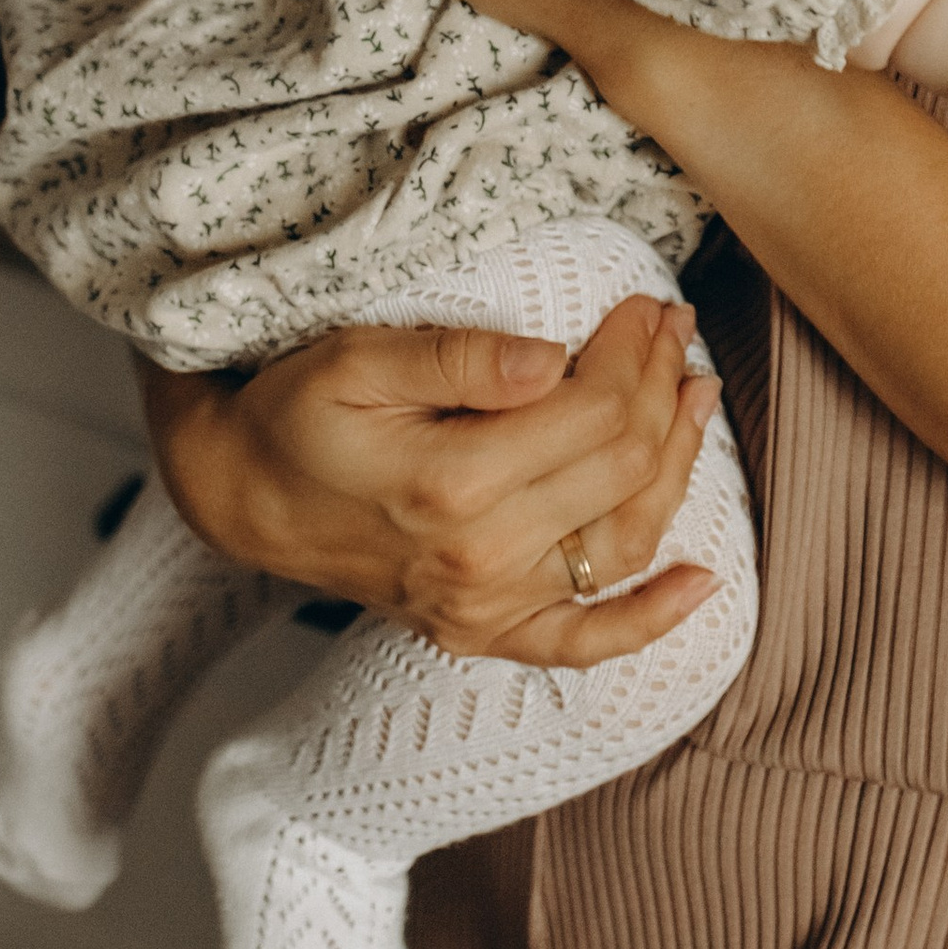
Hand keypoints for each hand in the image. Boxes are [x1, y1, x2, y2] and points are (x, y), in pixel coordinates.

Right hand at [138, 291, 720, 668]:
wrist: (244, 499)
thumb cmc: (296, 416)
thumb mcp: (357, 361)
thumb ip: (456, 357)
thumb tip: (552, 358)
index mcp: (455, 484)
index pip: (596, 412)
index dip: (636, 352)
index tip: (643, 305)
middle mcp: (481, 559)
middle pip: (622, 466)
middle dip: (664, 386)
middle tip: (673, 328)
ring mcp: (485, 607)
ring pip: (626, 541)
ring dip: (679, 467)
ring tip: (697, 399)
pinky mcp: (481, 633)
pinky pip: (584, 643)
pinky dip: (651, 620)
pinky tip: (703, 584)